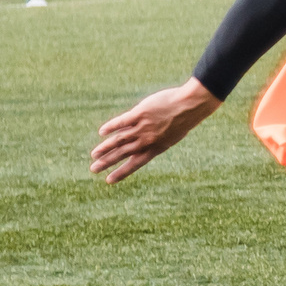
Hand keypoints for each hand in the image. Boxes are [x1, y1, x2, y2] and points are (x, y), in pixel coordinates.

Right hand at [90, 78, 221, 183]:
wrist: (191, 105)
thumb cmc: (184, 119)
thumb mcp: (171, 136)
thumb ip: (155, 140)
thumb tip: (141, 141)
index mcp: (156, 149)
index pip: (135, 164)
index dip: (121, 173)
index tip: (109, 180)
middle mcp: (147, 140)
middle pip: (123, 153)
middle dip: (107, 162)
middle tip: (93, 169)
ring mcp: (143, 127)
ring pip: (119, 140)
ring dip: (105, 148)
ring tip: (94, 155)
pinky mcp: (140, 113)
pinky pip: (122, 122)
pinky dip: (111, 127)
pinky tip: (102, 132)